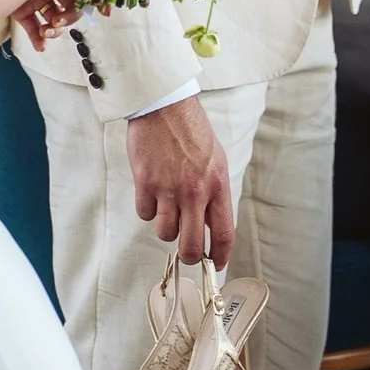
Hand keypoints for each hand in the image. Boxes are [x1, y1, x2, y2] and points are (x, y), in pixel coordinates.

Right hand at [127, 95, 234, 265]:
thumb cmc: (191, 130)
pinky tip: (152, 192)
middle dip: (188, 255)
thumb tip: (211, 224)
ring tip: (167, 210)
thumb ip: (214, 193)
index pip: (224, 233)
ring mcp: (169, 188)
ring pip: (165, 233)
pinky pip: (145, 214)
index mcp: (218, 184)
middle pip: (192, 244)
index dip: (220, 256)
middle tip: (185, 252)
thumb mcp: (215, 160)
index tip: (215, 264)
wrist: (164, 105)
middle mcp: (195, 190)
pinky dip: (147, 209)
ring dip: (166, 228)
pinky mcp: (146, 183)